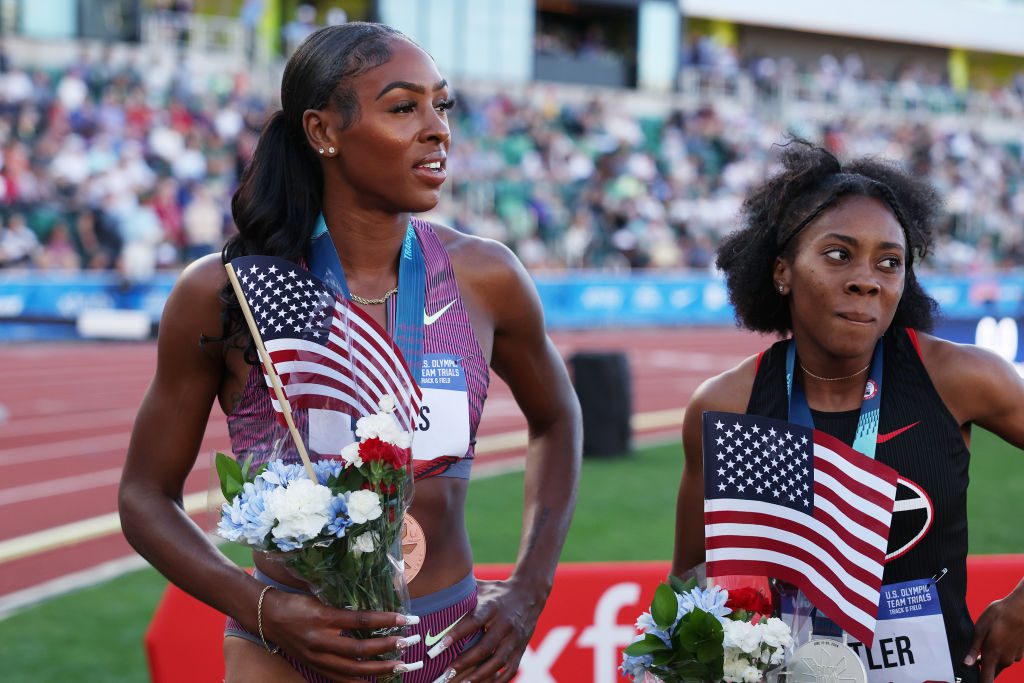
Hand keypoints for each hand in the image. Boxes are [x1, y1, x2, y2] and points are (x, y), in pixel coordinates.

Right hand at [263, 589, 421, 681]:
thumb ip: (345, 608)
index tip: (407, 619)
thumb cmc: (297, 603)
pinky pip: (340, 679)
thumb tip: (376, 611)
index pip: (361, 620)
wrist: (268, 617)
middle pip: (360, 650)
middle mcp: (321, 641)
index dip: (386, 620)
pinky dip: (360, 682)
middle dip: (388, 648)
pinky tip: (377, 681)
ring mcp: (317, 658)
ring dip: (380, 668)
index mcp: (324, 618)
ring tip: (401, 665)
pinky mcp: (315, 667)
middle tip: (410, 643)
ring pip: (353, 669)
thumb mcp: (321, 599)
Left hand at [436, 578, 547, 682]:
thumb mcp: (481, 587)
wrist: (530, 593)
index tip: (437, 648)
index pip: (473, 621)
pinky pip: (510, 669)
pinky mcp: (521, 649)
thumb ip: (462, 593)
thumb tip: (435, 591)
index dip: (456, 634)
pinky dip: (497, 681)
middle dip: (464, 663)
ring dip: (479, 676)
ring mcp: (515, 638)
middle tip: (445, 674)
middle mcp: (505, 623)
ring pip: (497, 661)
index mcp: (493, 606)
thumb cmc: (497, 591)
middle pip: (485, 647)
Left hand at [965, 591, 1023, 681]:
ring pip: (1000, 663)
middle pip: (992, 672)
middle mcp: (1005, 660)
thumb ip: (973, 649)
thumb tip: (967, 664)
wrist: (1020, 608)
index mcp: (993, 656)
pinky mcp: (1020, 651)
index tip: (972, 680)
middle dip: (983, 667)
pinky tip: (998, 638)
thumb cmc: (999, 616)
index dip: (979, 682)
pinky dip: (1001, 651)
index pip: (986, 680)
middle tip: (976, 656)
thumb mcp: (979, 629)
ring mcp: (1014, 656)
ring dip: (992, 658)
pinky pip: (1008, 656)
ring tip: (987, 640)